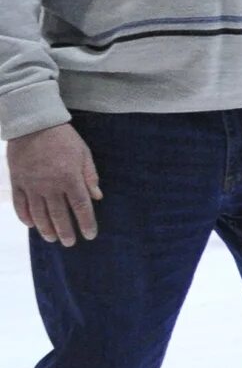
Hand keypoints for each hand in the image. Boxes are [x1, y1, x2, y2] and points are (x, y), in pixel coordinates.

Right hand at [8, 123, 100, 245]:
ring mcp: (31, 185)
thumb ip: (90, 177)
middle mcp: (50, 185)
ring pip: (38, 213)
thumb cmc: (63, 138)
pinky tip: (31, 225)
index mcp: (70, 178)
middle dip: (65, 231)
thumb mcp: (84, 154)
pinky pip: (20, 204)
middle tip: (70, 243)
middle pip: (58, 215)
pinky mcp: (17, 181)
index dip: (86, 223)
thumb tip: (97, 197)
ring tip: (51, 238)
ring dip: (45, 228)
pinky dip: (24, 216)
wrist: (33, 125)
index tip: (90, 235)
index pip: (80, 207)